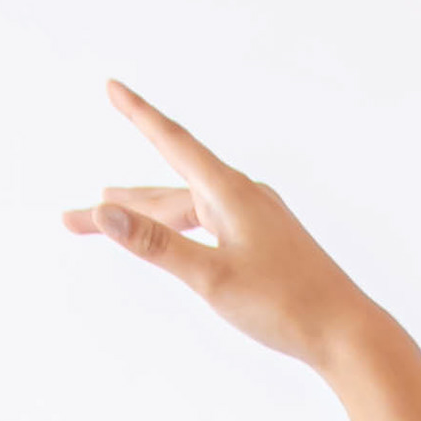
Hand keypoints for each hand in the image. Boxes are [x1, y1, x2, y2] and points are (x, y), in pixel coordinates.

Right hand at [62, 80, 374, 370]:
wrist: (348, 333)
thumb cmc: (285, 307)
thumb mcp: (211, 277)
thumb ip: (155, 244)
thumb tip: (103, 211)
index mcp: (229, 193)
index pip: (172, 142)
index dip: (137, 113)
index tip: (111, 86)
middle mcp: (243, 196)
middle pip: (168, 191)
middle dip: (121, 203)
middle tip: (72, 219)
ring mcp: (258, 217)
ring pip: (189, 210)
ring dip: (150, 215)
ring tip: (112, 216)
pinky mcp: (268, 241)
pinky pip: (212, 223)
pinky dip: (183, 227)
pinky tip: (178, 234)